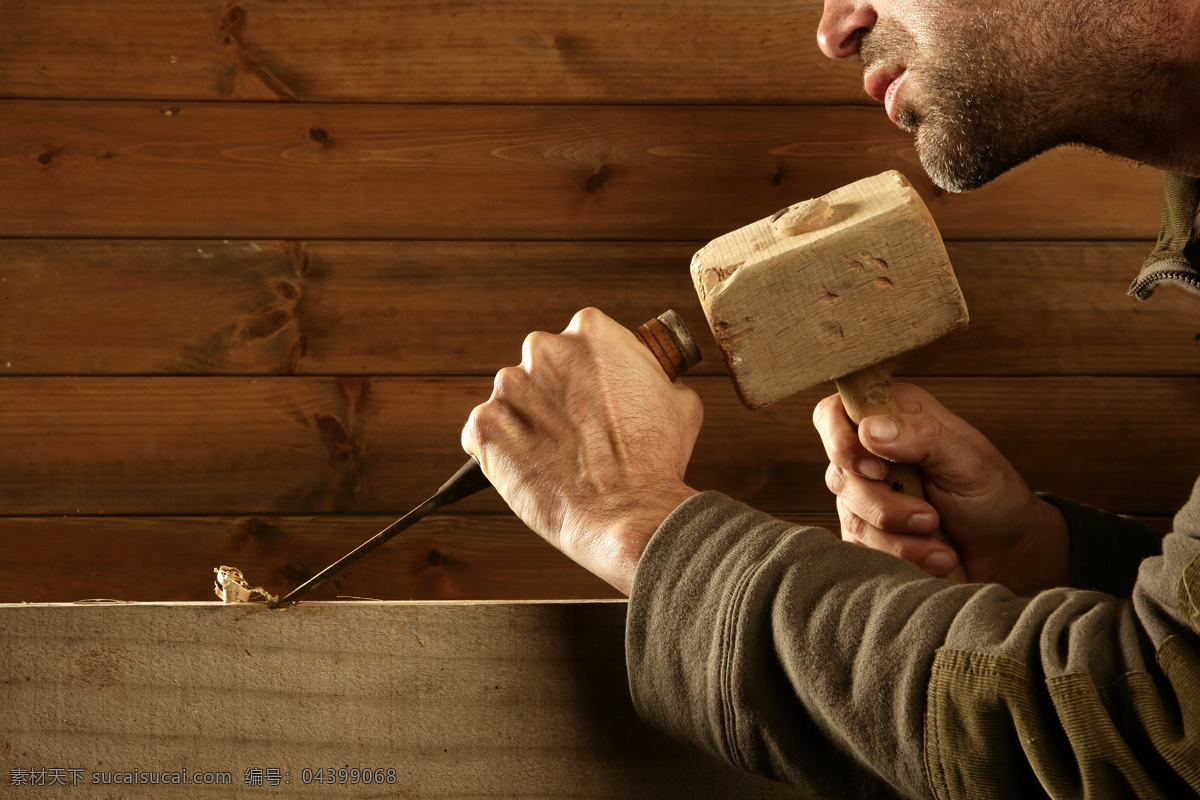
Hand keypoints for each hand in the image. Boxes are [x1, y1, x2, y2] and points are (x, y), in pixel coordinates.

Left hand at [462, 308, 703, 594]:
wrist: (628, 514)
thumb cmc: (656, 460)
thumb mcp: (678, 399)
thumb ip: (652, 374)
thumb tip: (646, 377)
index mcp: (591, 330)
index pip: (580, 341)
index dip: (590, 374)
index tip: (595, 399)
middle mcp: (543, 348)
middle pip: (543, 366)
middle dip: (556, 395)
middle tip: (578, 431)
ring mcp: (508, 388)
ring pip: (513, 400)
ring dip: (529, 422)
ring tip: (557, 456)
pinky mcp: (483, 427)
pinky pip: (486, 434)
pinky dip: (502, 450)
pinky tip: (532, 469)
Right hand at [813, 383, 1069, 594]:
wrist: (1007, 551)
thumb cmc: (993, 497)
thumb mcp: (968, 461)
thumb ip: (922, 437)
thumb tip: (869, 430)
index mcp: (894, 416)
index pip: (833, 414)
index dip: (840, 441)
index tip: (877, 469)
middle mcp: (872, 452)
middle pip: (839, 473)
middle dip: (883, 505)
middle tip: (930, 516)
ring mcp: (866, 494)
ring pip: (850, 515)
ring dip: (898, 537)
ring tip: (939, 537)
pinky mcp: (867, 531)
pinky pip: (860, 546)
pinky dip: (899, 556)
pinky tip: (933, 555)